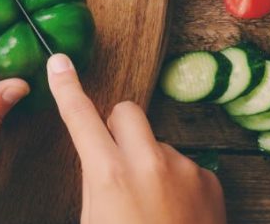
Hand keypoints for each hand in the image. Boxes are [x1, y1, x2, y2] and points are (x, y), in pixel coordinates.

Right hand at [47, 53, 226, 223]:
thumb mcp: (93, 220)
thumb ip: (95, 183)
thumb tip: (97, 160)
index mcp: (108, 174)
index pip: (80, 116)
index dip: (66, 87)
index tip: (59, 61)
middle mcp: (147, 162)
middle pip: (126, 112)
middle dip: (117, 128)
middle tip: (115, 160)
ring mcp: (183, 168)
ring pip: (156, 142)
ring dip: (149, 161)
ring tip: (150, 206)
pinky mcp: (210, 179)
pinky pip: (185, 165)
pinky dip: (177, 182)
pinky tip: (175, 213)